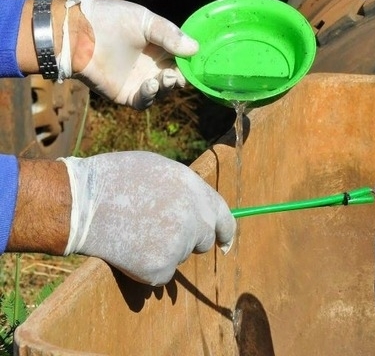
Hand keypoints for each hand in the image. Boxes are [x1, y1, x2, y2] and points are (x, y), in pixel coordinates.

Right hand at [59, 151, 234, 285]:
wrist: (80, 202)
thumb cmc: (113, 179)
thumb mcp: (159, 170)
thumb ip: (185, 191)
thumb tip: (197, 208)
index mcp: (196, 190)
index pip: (224, 218)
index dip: (224, 232)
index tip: (224, 243)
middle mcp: (195, 218)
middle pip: (202, 241)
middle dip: (186, 240)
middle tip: (157, 232)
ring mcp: (180, 245)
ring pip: (178, 256)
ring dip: (162, 250)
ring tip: (133, 231)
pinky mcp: (160, 268)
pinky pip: (159, 274)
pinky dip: (145, 268)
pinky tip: (126, 249)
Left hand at [60, 0, 198, 109]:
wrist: (77, 33)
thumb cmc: (110, 20)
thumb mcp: (144, 21)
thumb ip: (169, 34)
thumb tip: (195, 49)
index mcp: (160, 47)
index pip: (182, 58)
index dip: (190, 62)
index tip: (196, 62)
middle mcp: (152, 66)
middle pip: (177, 77)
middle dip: (181, 77)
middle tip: (178, 73)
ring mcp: (140, 81)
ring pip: (164, 91)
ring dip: (168, 86)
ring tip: (167, 78)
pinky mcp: (127, 94)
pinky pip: (144, 101)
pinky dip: (151, 96)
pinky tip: (150, 85)